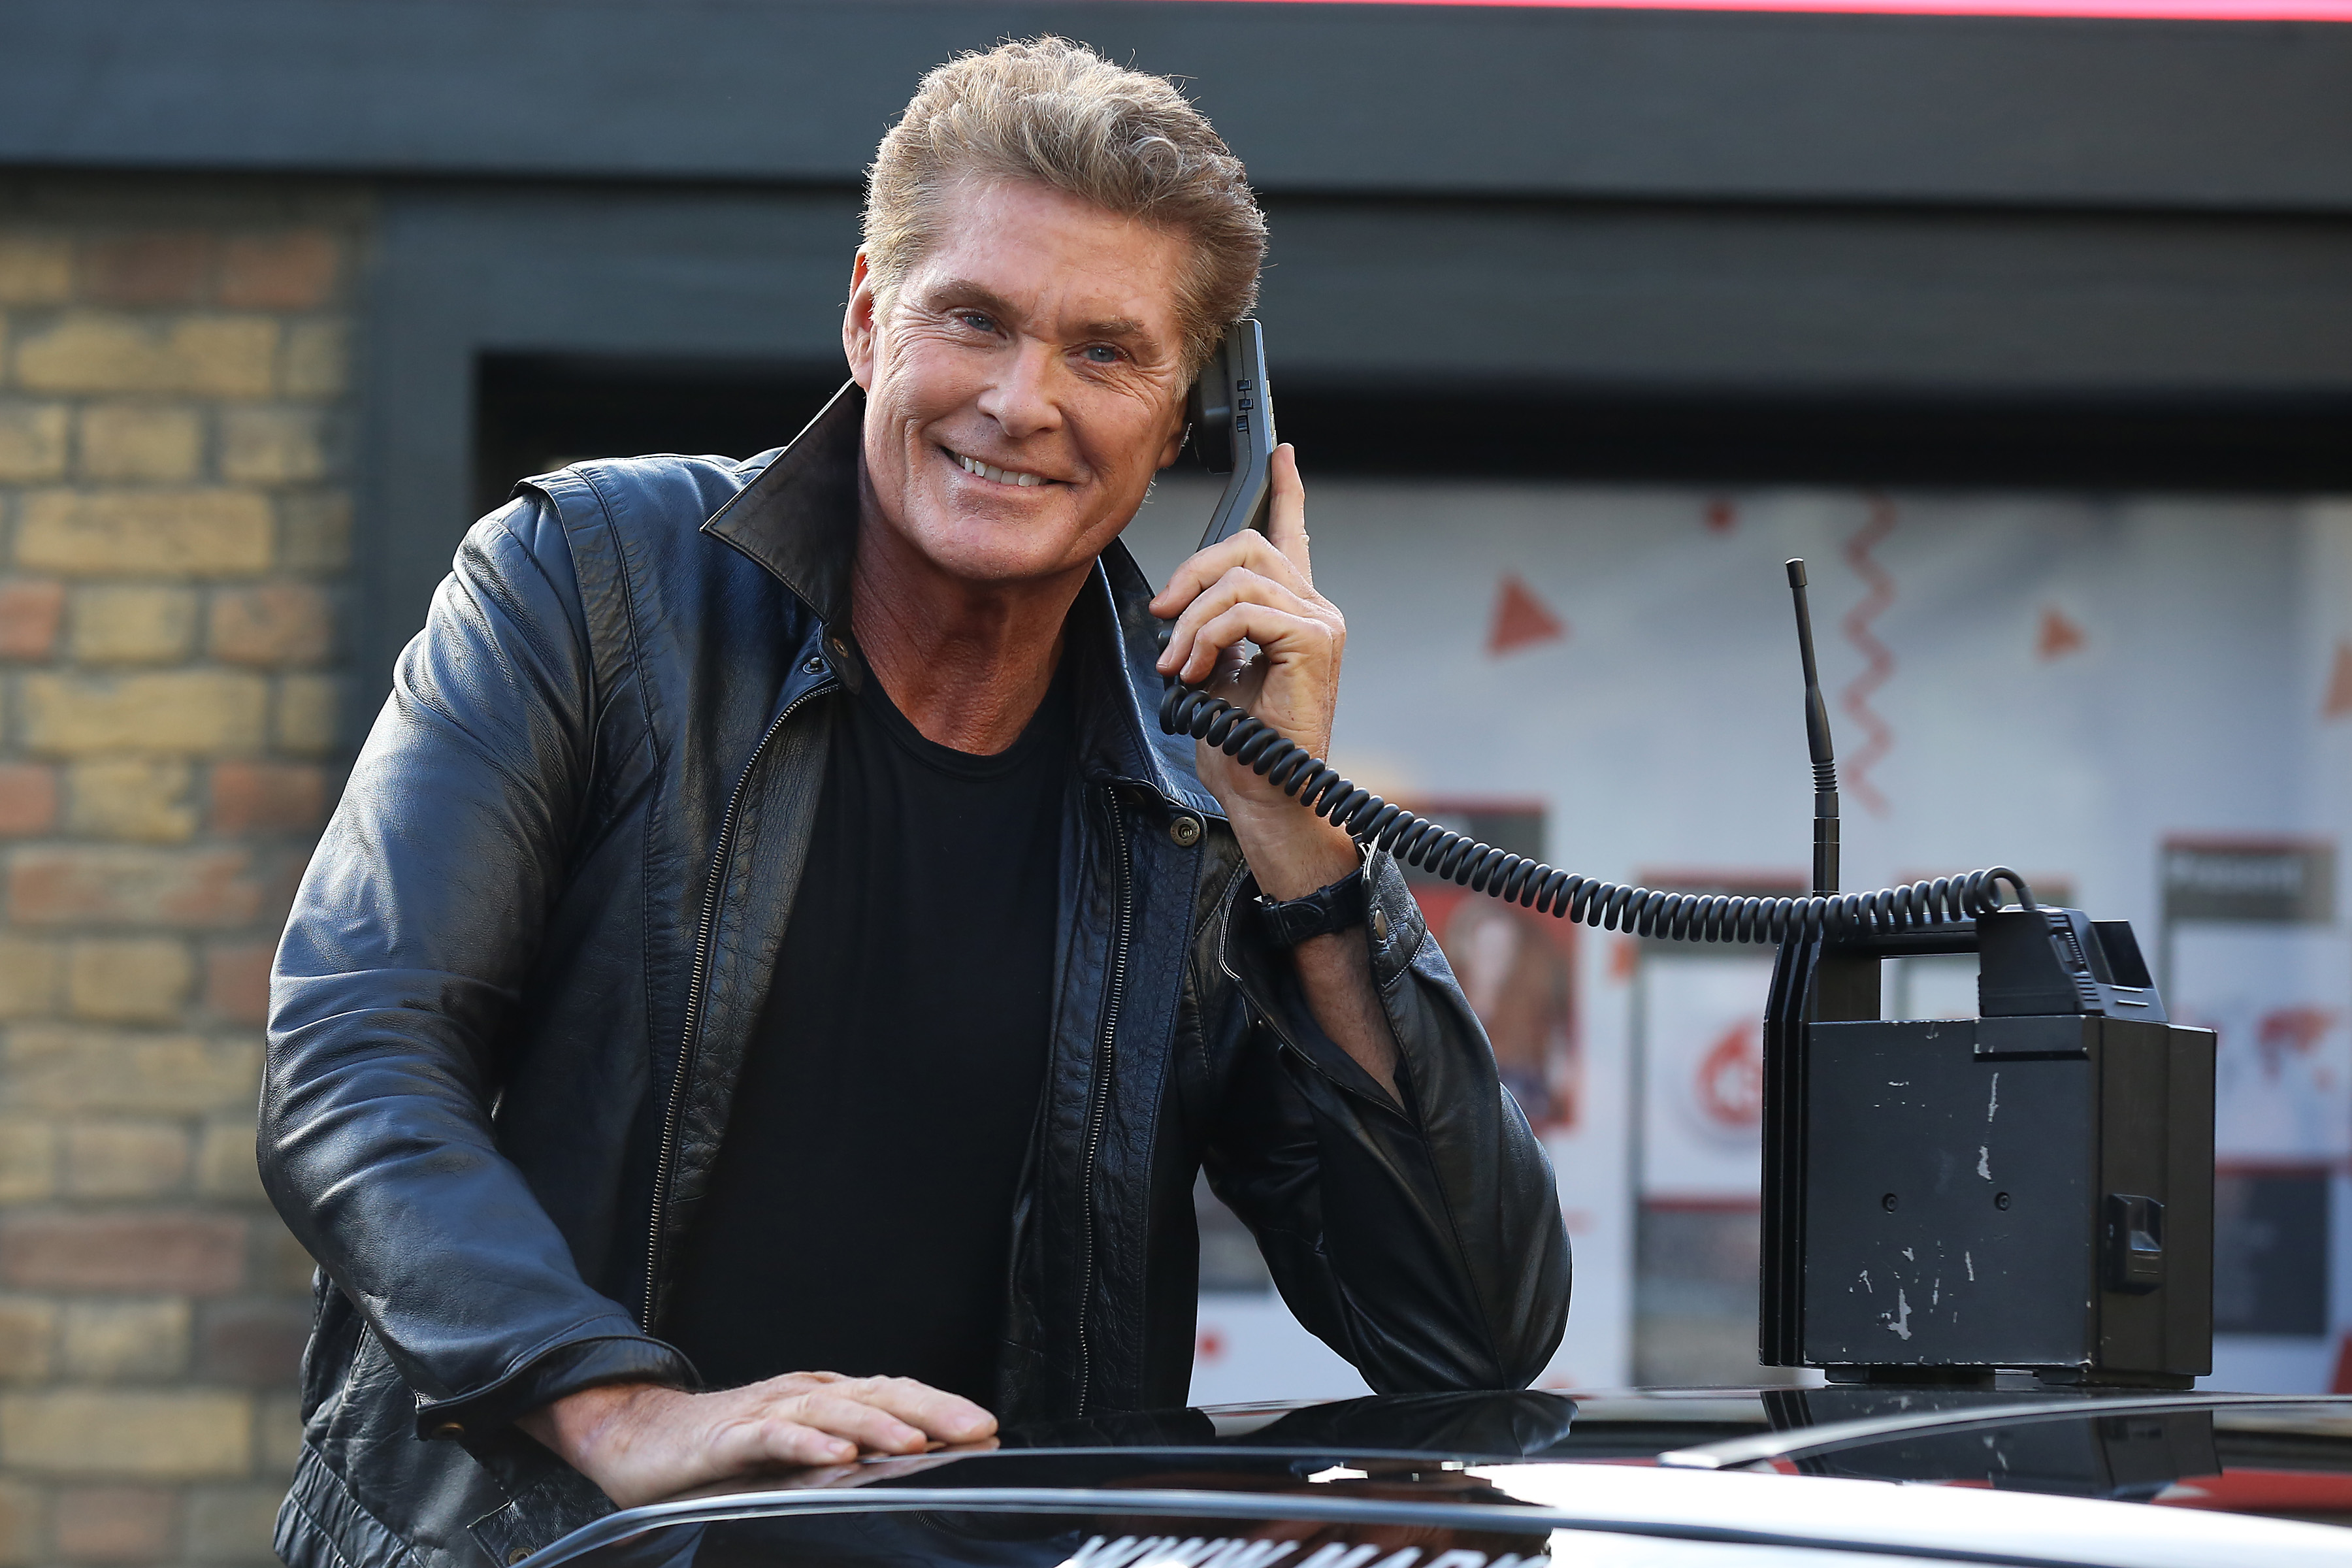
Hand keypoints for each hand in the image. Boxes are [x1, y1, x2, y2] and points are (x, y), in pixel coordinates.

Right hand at [517, 1373, 995, 1508]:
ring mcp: (767, 1410)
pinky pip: (773, 1436)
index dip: (942, 1407)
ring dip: (878, 1425)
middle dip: (932, 1411)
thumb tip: (912, 1468)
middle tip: (978, 1431)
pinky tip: (837, 1455)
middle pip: (878, 1393)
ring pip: (833, 1409)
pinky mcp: (729, 1435)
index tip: (988, 1429)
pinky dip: (808, 1443)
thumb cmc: (724, 1448)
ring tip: (916, 1445)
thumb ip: (845, 1452)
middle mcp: (805, 1394)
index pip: (895, 1392)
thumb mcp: (797, 1448)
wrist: (639, 1436)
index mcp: (826, 1397)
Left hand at [1150, 445, 1356, 901]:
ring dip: (1192, 622)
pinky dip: (1207, 638)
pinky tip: (1195, 671)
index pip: (1292, 537)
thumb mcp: (1209, 671)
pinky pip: (1245, 611)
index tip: (1281, 456)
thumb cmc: (1239, 746)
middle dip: (1192, 575)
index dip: (1286, 492)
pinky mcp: (1315, 642)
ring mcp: (1320, 623)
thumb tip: (1174, 605)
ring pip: (1239, 579)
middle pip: (1248, 546)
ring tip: (1177, 665)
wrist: (1265, 793)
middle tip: (1163, 620)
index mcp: (1293, 613)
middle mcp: (1314, 610)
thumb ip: (1206, 628)